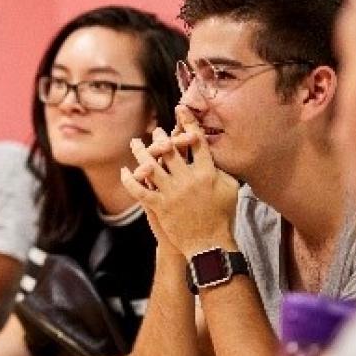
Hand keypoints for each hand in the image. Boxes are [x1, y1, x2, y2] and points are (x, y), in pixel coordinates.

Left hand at [119, 106, 239, 256]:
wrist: (209, 245)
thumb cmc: (223, 217)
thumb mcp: (230, 190)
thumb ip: (222, 171)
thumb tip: (215, 156)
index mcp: (208, 173)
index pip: (197, 142)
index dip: (188, 124)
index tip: (180, 110)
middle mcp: (189, 179)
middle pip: (171, 150)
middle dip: (160, 138)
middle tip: (155, 131)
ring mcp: (173, 193)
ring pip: (151, 166)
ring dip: (140, 152)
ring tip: (134, 143)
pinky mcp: (160, 206)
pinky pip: (140, 190)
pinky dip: (130, 180)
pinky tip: (125, 171)